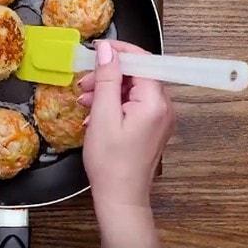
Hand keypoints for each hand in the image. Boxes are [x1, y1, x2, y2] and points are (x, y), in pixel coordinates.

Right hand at [79, 40, 174, 206]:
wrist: (120, 198)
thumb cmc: (111, 163)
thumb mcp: (103, 116)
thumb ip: (106, 79)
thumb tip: (107, 50)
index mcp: (155, 102)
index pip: (143, 60)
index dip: (120, 51)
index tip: (97, 50)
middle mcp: (163, 107)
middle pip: (138, 74)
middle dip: (109, 74)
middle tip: (84, 83)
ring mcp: (159, 118)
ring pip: (133, 89)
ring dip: (108, 89)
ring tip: (85, 100)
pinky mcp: (152, 127)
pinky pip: (134, 103)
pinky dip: (114, 103)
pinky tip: (95, 113)